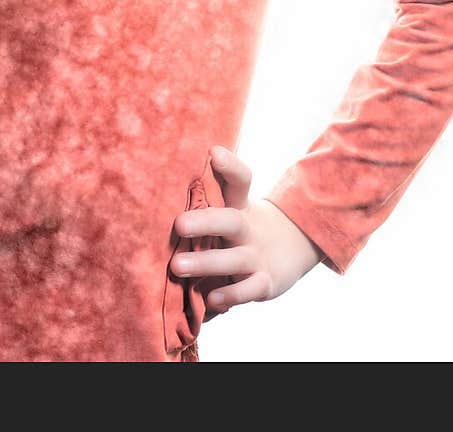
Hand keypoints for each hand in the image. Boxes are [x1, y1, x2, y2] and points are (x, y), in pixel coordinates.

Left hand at [171, 145, 323, 314]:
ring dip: (205, 263)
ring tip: (177, 266)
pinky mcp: (266, 282)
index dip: (230, 166)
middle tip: (179, 224)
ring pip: (235, 259)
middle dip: (205, 222)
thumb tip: (160, 179)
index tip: (213, 152)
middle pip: (230, 221)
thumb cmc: (242, 225)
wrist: (292, 245)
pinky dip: (231, 295)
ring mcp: (258, 256)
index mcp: (240, 205)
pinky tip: (212, 300)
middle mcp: (248, 229)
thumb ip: (206, 197)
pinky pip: (249, 290)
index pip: (240, 181)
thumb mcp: (232, 206)